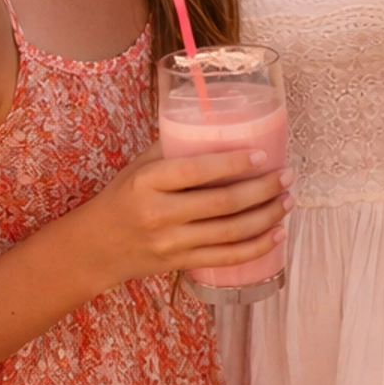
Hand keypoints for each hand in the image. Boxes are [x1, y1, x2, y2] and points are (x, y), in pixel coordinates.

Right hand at [71, 142, 291, 290]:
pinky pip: (225, 258)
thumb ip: (174, 146)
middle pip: (222, 203)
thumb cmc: (123, 196)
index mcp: (147, 181)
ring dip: (266, 217)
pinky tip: (277, 235)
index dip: (233, 164)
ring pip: (230, 233)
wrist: (95, 246)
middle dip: (263, 190)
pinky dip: (256, 248)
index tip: (262, 156)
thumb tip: (219, 121)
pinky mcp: (180, 263)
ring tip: (288, 201)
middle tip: (287, 176)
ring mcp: (171, 243)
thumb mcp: (139, 166)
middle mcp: (159, 213)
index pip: (196, 171)